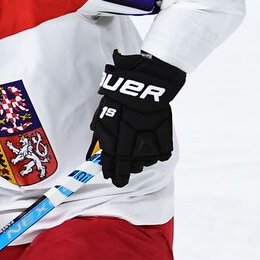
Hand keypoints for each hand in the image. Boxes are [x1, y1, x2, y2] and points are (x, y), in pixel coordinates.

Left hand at [90, 51, 186, 187]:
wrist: (148, 81)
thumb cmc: (121, 95)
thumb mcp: (104, 111)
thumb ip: (101, 133)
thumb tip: (95, 153)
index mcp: (113, 131)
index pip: (111, 159)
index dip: (111, 171)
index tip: (111, 178)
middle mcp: (131, 137)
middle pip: (128, 164)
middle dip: (125, 173)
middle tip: (123, 177)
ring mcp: (148, 136)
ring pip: (144, 161)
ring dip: (139, 163)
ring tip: (136, 160)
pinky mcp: (164, 134)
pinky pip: (160, 154)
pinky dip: (155, 154)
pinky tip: (150, 150)